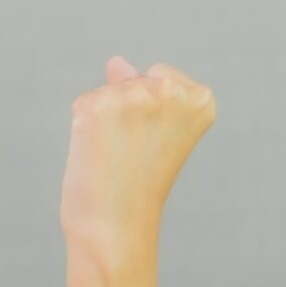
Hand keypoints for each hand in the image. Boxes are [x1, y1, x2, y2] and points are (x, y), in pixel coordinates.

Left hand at [59, 56, 216, 258]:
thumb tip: (115, 62)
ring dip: (105, 120)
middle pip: (135, 80)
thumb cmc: (139, 183)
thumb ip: (141, 90)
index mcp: (201, 99)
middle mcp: (172, 91)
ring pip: (108, 91)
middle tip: (135, 153)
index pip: (162, 77)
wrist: (117, 224)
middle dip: (127, 112)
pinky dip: (84, 125)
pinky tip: (98, 151)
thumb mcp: (155, 132)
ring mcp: (135, 95)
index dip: (151, 114)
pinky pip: (85, 102)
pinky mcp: (99, 105)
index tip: (158, 144)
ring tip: (117, 154)